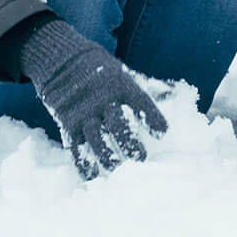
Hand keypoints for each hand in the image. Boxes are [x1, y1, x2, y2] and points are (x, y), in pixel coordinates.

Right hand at [17, 19, 167, 178]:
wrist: (61, 60)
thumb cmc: (101, 70)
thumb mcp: (124, 73)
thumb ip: (148, 86)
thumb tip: (174, 94)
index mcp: (120, 85)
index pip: (139, 102)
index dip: (151, 117)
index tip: (162, 133)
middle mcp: (102, 99)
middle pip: (117, 123)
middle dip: (129, 142)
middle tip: (141, 159)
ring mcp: (83, 112)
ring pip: (95, 137)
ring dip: (106, 156)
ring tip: (117, 170)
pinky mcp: (67, 124)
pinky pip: (75, 146)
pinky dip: (82, 163)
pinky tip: (92, 176)